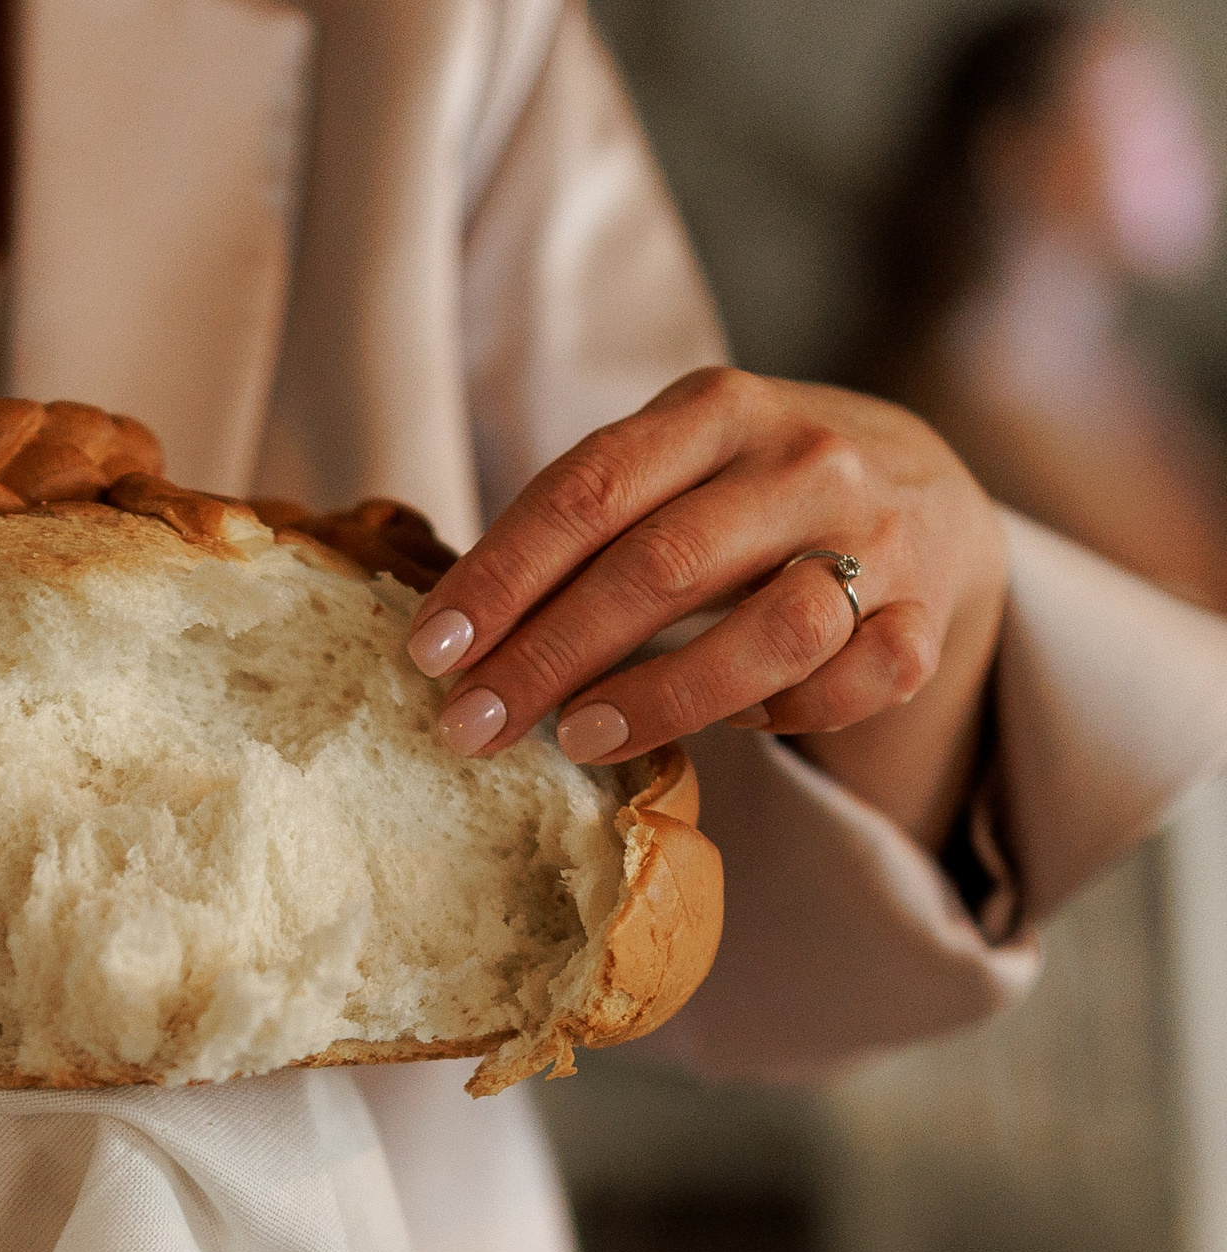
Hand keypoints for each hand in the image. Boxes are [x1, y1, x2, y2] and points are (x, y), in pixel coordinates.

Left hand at [407, 368, 1007, 846]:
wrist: (926, 485)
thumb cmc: (745, 493)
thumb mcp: (669, 468)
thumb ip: (580, 526)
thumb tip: (451, 638)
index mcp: (715, 408)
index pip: (587, 491)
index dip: (500, 577)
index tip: (431, 650)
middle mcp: (803, 462)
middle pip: (660, 566)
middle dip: (548, 656)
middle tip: (469, 724)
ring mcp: (879, 537)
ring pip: (771, 633)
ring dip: (658, 696)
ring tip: (574, 737)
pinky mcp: (926, 615)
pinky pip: (851, 685)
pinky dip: (781, 716)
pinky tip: (727, 724)